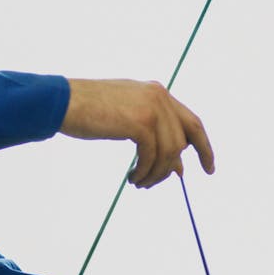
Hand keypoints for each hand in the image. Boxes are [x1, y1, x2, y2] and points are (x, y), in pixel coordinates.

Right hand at [61, 78, 213, 187]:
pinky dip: (145, 172)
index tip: (209, 167)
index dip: (203, 146)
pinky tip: (133, 178)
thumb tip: (178, 163)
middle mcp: (159, 96)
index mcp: (157, 92)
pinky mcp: (140, 122)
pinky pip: (153, 156)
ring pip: (169, 151)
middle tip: (178, 181)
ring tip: (140, 183)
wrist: (64, 102)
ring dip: (156, 173)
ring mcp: (152, 108)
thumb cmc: (89, 111)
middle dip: (182, 162)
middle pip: (186, 137)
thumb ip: (152, 132)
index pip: (191, 121)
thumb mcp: (127, 117)